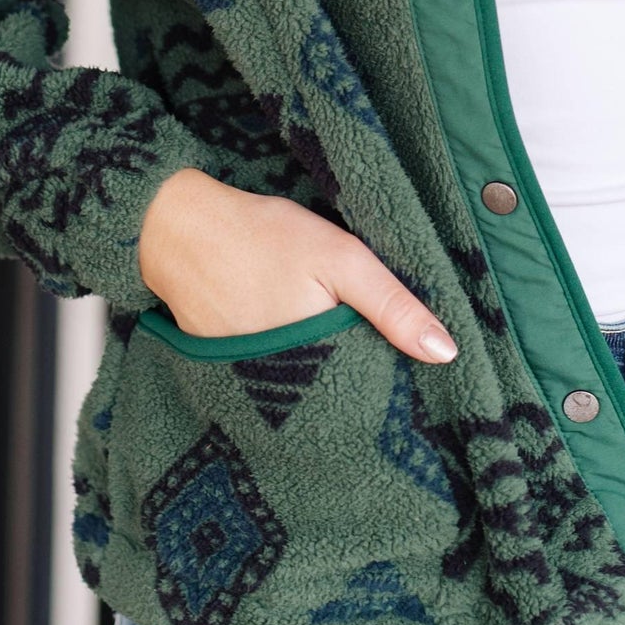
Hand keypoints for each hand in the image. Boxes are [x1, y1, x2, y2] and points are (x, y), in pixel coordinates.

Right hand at [138, 166, 459, 363]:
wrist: (178, 228)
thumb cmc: (263, 237)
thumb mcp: (341, 259)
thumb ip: (392, 305)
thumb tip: (446, 354)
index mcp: (317, 366)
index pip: (368, 392)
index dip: (390, 379)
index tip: (407, 368)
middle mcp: (281, 393)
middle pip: (334, 396)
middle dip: (355, 379)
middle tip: (361, 344)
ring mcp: (248, 388)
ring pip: (301, 392)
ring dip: (319, 377)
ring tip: (329, 343)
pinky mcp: (224, 375)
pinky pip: (268, 384)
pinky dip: (284, 368)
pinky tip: (290, 338)